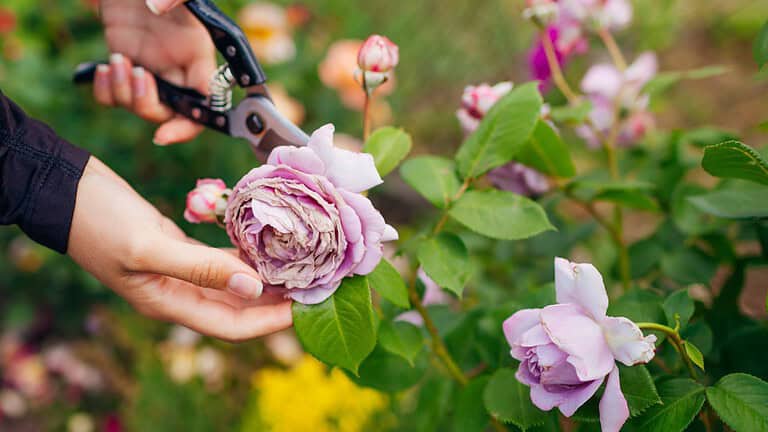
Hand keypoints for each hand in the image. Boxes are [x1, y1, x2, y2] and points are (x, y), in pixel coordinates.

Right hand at [68, 157, 292, 341]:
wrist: (66, 190)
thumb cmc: (99, 221)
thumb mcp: (148, 247)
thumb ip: (200, 269)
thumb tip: (254, 287)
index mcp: (170, 303)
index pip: (232, 326)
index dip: (271, 322)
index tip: (307, 307)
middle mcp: (179, 293)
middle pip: (239, 307)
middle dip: (277, 300)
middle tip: (315, 282)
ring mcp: (179, 270)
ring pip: (234, 280)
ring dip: (266, 274)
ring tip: (303, 261)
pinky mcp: (179, 247)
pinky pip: (221, 256)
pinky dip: (245, 250)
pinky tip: (270, 238)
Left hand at [93, 0, 215, 143]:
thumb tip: (157, 7)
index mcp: (198, 55)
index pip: (206, 104)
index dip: (189, 125)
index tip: (164, 133)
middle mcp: (176, 68)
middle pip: (169, 113)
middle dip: (148, 105)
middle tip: (136, 75)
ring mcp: (150, 69)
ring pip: (138, 107)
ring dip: (123, 94)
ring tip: (116, 62)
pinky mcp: (125, 64)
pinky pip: (114, 96)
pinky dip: (105, 91)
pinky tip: (103, 69)